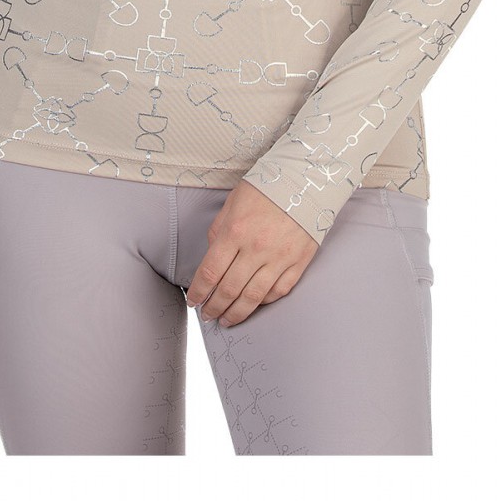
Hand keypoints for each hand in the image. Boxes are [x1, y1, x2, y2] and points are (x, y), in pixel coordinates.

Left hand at [185, 179, 317, 327]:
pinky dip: (264, 303)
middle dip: (214, 307)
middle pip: (229, 290)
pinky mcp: (298, 263)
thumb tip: (213, 257)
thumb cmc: (266, 188)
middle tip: (207, 315)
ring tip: (227, 320)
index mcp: (235, 231)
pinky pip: (278, 291)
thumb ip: (219, 231)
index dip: (199, 292)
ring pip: (253, 298)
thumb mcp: (233, 202)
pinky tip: (254, 305)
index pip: (210, 272)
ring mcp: (279, 258)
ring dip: (236, 313)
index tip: (194, 301)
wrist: (306, 180)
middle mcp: (256, 249)